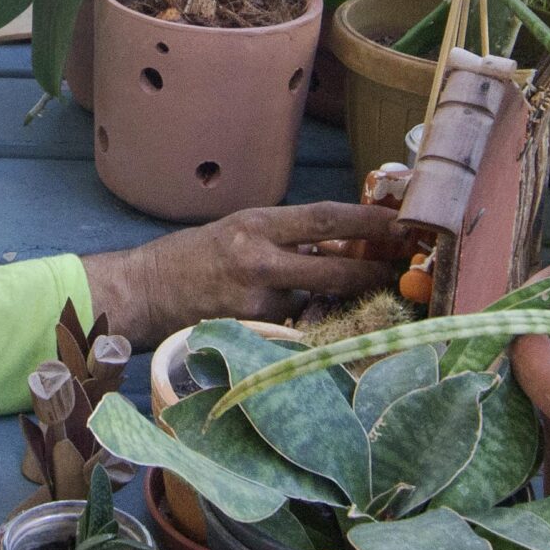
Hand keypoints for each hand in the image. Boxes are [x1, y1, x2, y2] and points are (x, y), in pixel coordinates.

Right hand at [80, 201, 405, 348]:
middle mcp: (258, 258)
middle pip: (336, 266)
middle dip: (376, 271)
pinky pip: (294, 329)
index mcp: (258, 224)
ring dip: (341, 305)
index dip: (370, 219)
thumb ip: (286, 240)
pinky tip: (305, 327)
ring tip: (357, 304)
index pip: (326, 217)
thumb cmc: (193, 259)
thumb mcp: (239, 232)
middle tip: (405, 272)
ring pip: (319, 303)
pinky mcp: (250, 333)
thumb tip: (340, 245)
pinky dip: (307, 327)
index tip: (404, 222)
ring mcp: (255, 299)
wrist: (143, 291)